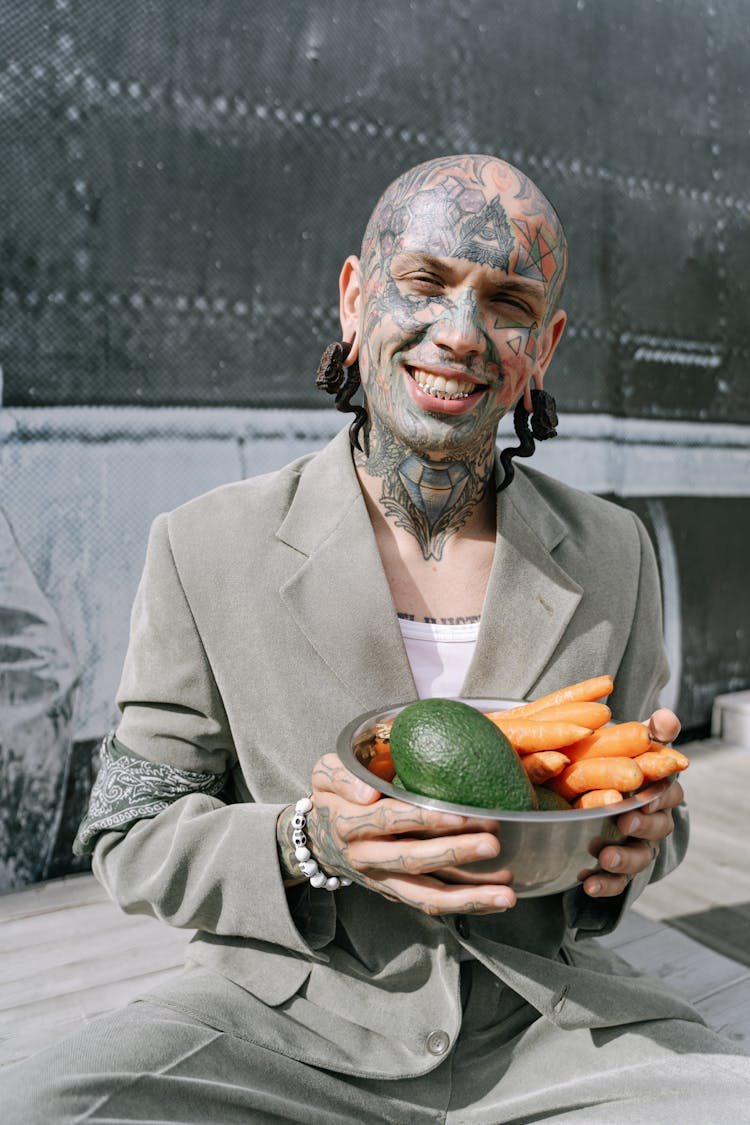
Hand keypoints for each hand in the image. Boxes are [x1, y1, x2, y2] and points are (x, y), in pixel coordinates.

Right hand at [284, 753, 516, 915]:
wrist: (316, 839)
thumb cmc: (332, 797)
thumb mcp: (324, 774)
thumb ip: (342, 776)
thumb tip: (368, 792)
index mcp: (350, 824)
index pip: (388, 820)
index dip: (422, 818)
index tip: (459, 813)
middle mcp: (367, 857)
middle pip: (412, 860)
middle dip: (454, 854)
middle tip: (492, 844)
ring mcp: (384, 880)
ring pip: (426, 897)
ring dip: (468, 898)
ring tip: (506, 895)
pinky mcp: (399, 893)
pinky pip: (433, 904)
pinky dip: (467, 906)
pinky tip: (499, 900)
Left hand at [582, 707, 681, 897]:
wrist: (596, 792)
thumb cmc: (620, 763)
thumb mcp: (633, 744)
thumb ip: (651, 731)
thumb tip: (666, 717)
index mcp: (658, 789)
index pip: (669, 792)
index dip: (661, 795)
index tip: (647, 794)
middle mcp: (653, 820)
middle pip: (657, 826)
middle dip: (643, 825)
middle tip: (625, 820)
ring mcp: (636, 846)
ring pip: (639, 857)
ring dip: (624, 858)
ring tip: (605, 856)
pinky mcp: (617, 868)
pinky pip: (615, 882)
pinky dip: (604, 884)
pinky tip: (586, 883)